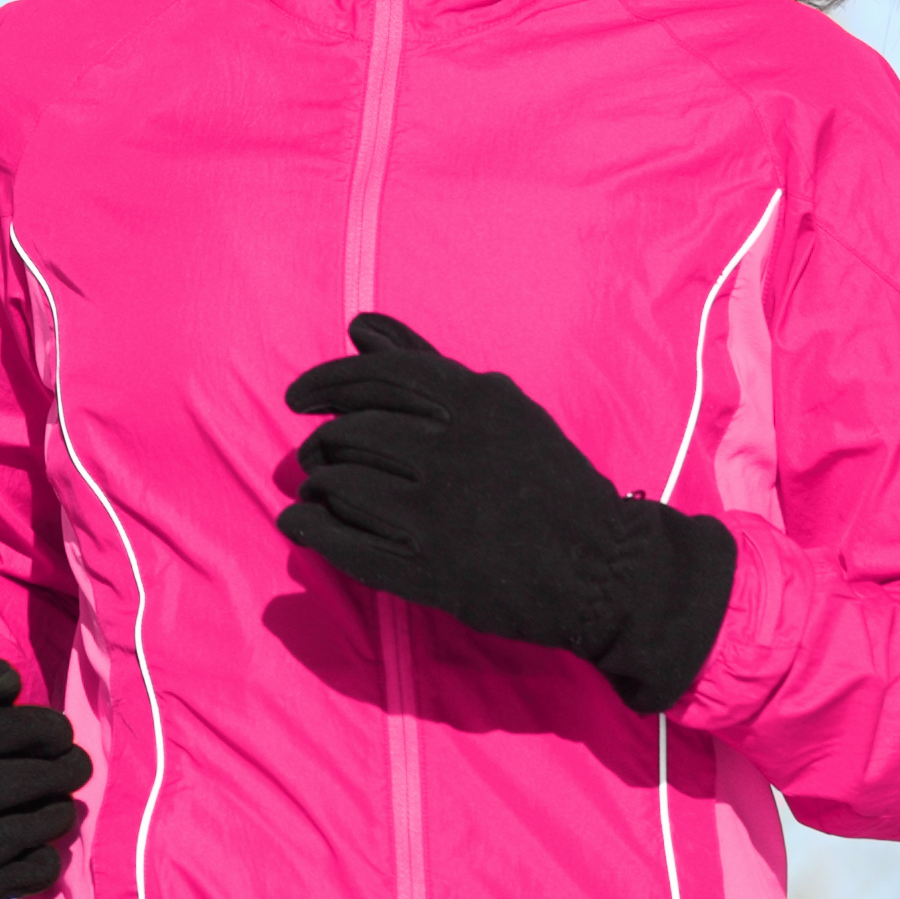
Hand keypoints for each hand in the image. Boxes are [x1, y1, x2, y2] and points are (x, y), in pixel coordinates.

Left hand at [280, 314, 733, 717]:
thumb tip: (359, 327)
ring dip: (316, 486)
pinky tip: (300, 524)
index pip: (376, 376)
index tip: (298, 397)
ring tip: (317, 491)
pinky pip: (345, 543)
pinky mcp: (428, 570)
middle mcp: (453, 450)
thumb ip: (424, 365)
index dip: (325, 382)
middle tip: (319, 455)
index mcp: (475, 401)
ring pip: (341, 485)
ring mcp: (438, 513)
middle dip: (323, 443)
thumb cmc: (546, 479)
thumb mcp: (498, 408)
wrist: (601, 564)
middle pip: (350, 432)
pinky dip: (311, 530)